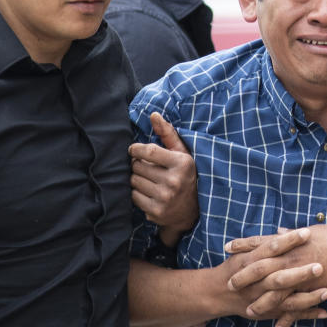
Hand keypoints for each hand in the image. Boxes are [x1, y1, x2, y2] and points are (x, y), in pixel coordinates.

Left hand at [130, 112, 198, 242]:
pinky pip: (134, 196)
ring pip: (133, 181)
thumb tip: (153, 114)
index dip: (136, 149)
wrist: (193, 210)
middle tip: (146, 168)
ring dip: (137, 178)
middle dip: (138, 164)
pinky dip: (137, 193)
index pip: (148, 151)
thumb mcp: (182, 153)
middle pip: (137, 166)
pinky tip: (148, 192)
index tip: (134, 150)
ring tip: (149, 180)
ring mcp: (165, 198)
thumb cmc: (185, 175)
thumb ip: (167, 133)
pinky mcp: (156, 211)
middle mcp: (174, 181)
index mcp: (182, 163)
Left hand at [226, 225, 326, 326]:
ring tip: (248, 311)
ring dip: (260, 303)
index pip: (259, 244)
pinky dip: (286, 319)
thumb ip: (292, 234)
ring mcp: (299, 276)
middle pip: (260, 269)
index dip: (242, 246)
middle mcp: (290, 259)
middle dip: (243, 277)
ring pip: (274, 293)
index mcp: (288, 243)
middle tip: (229, 284)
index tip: (227, 248)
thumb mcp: (310, 231)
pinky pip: (295, 307)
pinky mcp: (310, 290)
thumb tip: (280, 229)